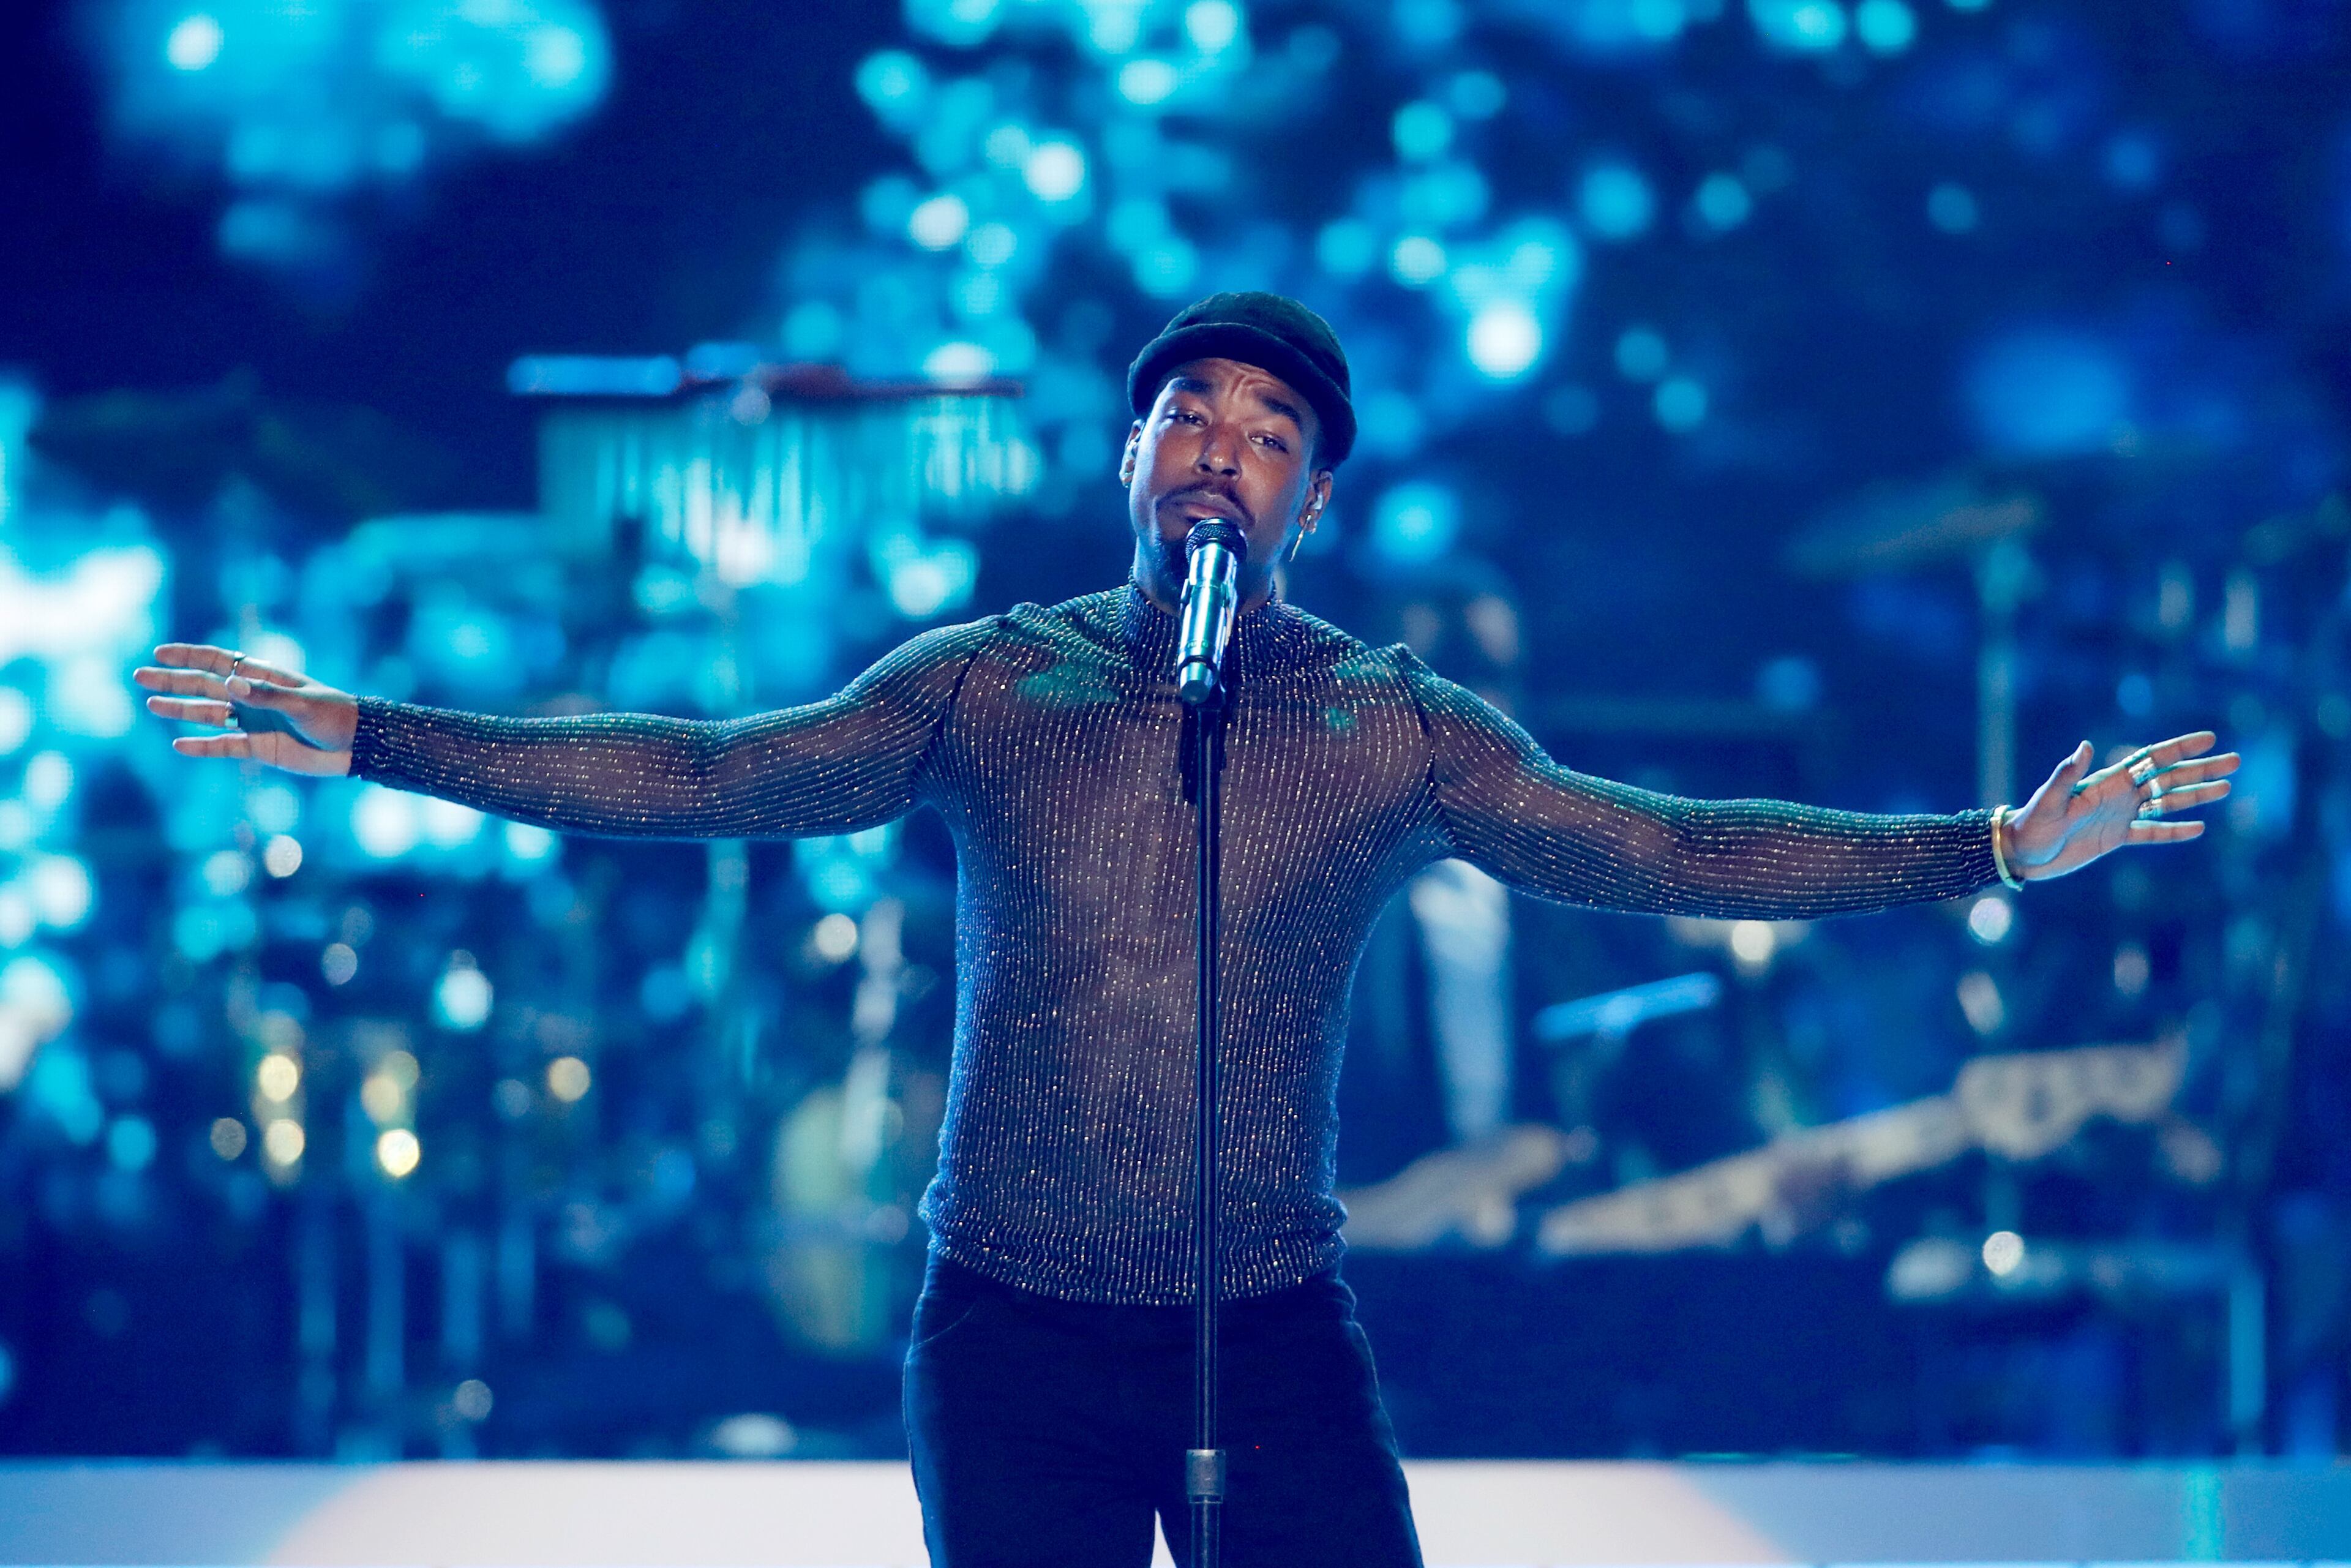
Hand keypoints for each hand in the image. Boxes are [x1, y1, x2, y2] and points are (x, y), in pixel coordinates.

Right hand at [134, 644, 358, 776]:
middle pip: (204, 686)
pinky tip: (179, 745)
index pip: (220, 661)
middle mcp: (253, 697)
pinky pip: (224, 746)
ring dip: (180, 710)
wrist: (356, 747)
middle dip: (173, 681)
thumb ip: (265, 695)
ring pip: (208, 715)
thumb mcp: (301, 704)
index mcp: (263, 678)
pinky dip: (202, 746)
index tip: (160, 653)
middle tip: (139, 677)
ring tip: (151, 704)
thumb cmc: (334, 716)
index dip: (189, 656)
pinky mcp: (258, 748)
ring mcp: (253, 722)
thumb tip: (229, 683)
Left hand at [2003, 732, 2237, 880]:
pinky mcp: (2116, 839)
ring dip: (2196, 795)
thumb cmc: (2031, 823)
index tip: (2210, 739)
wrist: (2021, 852)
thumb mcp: (2049, 799)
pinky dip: (2173, 831)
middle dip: (2201, 769)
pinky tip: (2198, 828)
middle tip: (2235, 761)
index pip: (2151, 759)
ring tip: (2226, 788)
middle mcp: (2118, 795)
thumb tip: (2086, 745)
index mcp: (2107, 781)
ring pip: (2166, 802)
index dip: (2180, 748)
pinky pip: (2152, 833)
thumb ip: (2068, 774)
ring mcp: (2120, 816)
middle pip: (2168, 778)